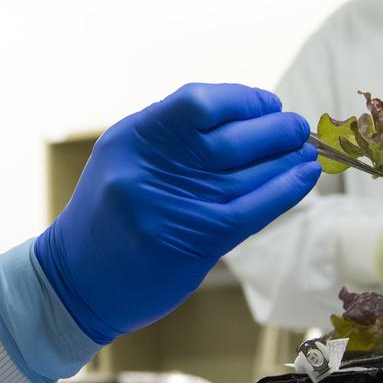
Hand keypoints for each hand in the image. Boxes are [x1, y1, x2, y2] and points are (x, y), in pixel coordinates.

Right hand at [34, 83, 320, 342]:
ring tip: (307, 152)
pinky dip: (284, 190)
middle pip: (228, 138)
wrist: (75, 283)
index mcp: (132, 138)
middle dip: (273, 129)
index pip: (197, 102)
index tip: (267, 103)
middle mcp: (148, 168)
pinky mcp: (191, 241)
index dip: (242, 99)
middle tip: (295, 127)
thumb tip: (244, 118)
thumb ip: (173, 140)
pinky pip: (251, 209)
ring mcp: (169, 205)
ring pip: (246, 174)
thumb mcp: (126, 161)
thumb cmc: (108, 218)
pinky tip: (303, 177)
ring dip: (286, 159)